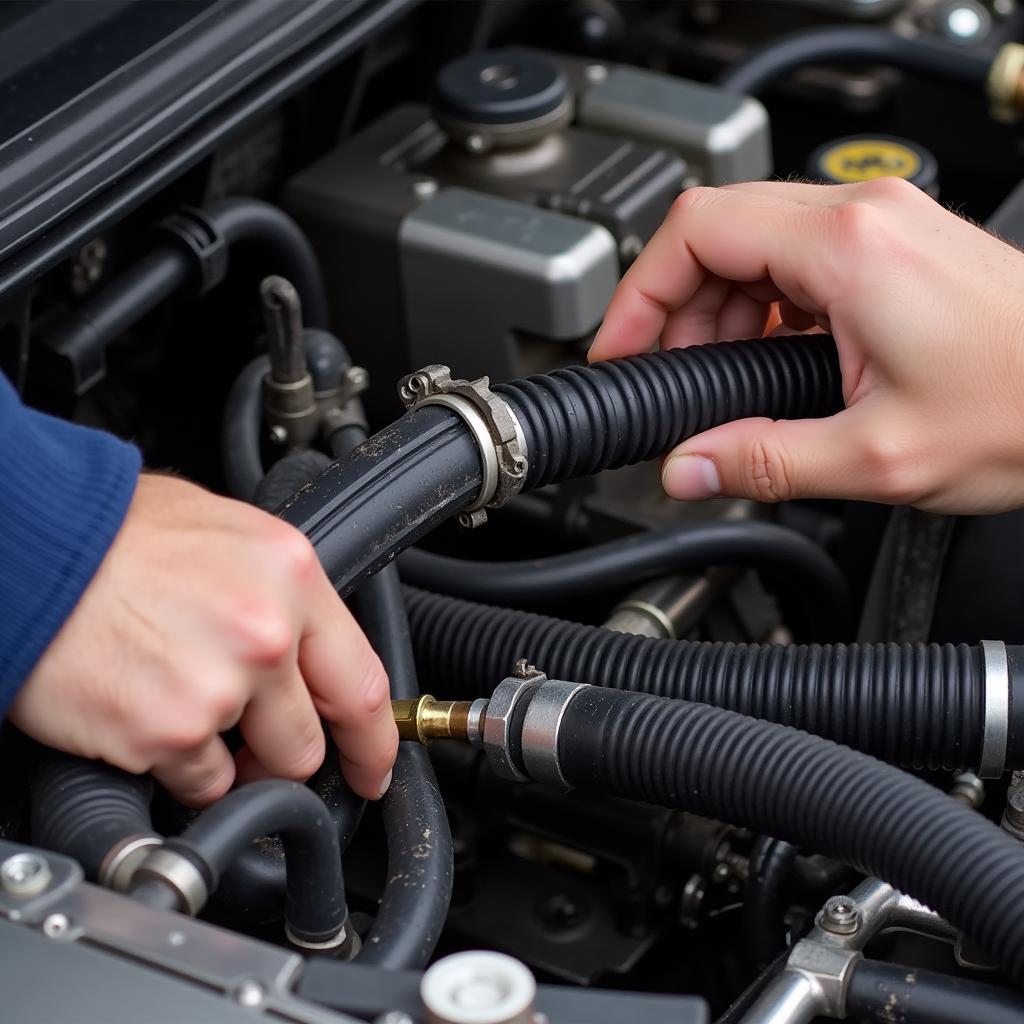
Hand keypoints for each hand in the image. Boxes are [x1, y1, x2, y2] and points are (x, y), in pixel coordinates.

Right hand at [9, 474, 396, 805]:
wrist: (32, 545)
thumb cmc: (113, 533)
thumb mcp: (227, 535)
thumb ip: (279, 596)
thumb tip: (302, 648)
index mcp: (291, 576)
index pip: (362, 680)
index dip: (373, 740)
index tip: (371, 768)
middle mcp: (267, 632)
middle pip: (310, 740)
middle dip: (287, 755)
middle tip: (254, 744)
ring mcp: (218, 685)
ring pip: (256, 771)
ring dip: (230, 761)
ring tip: (185, 710)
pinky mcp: (165, 730)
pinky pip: (198, 781)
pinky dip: (180, 766)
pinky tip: (150, 717)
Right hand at [590, 178, 1023, 514]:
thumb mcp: (877, 455)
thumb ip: (764, 461)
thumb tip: (688, 468)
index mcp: (849, 249)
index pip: (696, 229)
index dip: (639, 291)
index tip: (623, 345)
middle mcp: (864, 217)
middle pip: (717, 230)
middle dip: (675, 307)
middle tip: (672, 377)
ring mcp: (881, 224)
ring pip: (752, 240)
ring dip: (717, 309)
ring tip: (721, 380)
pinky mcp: (893, 245)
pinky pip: (794, 256)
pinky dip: (760, 306)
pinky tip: (769, 361)